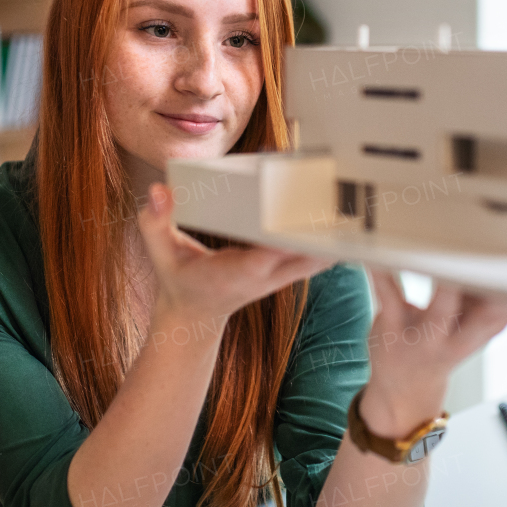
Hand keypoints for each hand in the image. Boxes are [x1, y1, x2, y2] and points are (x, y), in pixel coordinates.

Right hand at [136, 182, 333, 328]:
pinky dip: (331, 241)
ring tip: (350, 199)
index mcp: (235, 273)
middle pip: (304, 257)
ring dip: (333, 235)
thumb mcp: (159, 252)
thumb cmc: (178, 279)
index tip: (305, 212)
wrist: (194, 315)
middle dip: (321, 231)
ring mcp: (278, 278)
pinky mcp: (286, 273)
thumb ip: (155, 222)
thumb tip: (160, 191)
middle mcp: (263, 276)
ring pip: (318, 259)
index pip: (265, 256)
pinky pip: (317, 258)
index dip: (286, 237)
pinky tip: (347, 217)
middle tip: (339, 193)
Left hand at [361, 270, 506, 436]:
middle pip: (485, 319)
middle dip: (498, 296)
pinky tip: (377, 253)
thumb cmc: (442, 349)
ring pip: (440, 309)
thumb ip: (494, 309)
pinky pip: (389, 294)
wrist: (403, 391)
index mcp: (477, 335)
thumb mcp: (473, 335)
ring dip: (447, 285)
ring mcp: (423, 334)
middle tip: (504, 264)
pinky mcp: (390, 324)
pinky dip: (382, 273)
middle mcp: (455, 338)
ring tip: (450, 254)